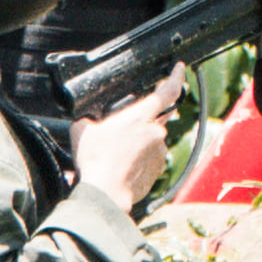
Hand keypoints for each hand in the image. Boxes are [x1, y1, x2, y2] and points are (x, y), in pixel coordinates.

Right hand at [77, 72, 185, 220]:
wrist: (106, 193)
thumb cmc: (96, 161)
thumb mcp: (82, 130)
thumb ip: (89, 118)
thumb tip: (87, 118)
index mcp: (140, 117)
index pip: (166, 91)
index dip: (175, 77)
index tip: (179, 68)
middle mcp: (155, 132)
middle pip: (154, 118)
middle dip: (140, 122)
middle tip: (119, 133)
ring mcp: (159, 151)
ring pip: (151, 139)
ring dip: (138, 142)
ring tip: (117, 154)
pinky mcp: (159, 168)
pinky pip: (151, 157)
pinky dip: (140, 158)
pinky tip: (123, 165)